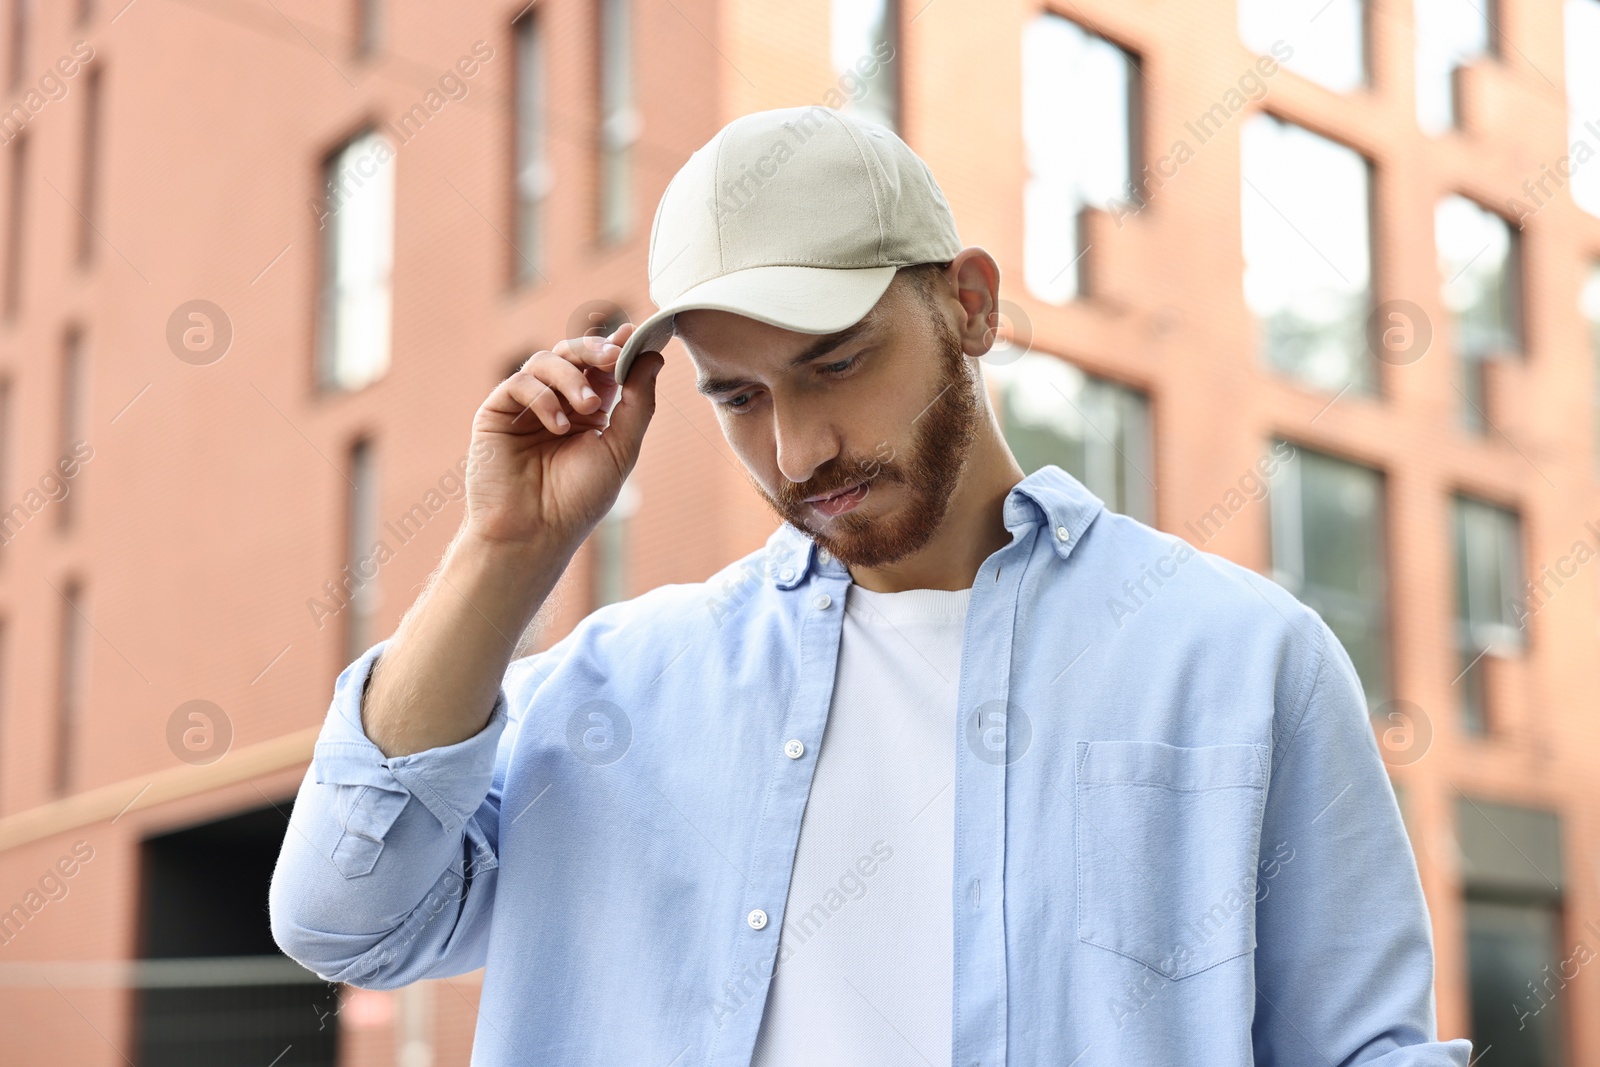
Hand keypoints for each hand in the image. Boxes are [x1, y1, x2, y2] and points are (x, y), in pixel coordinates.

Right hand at [464, 322, 664, 552]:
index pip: (602, 368)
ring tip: (587, 408)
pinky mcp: (496, 413)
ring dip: (571, 376)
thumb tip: (653, 357)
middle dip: (595, 350)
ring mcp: (525, 407)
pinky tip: (558, 426)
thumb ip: (637, 403)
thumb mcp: (620, 449)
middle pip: (573, 355)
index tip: (633, 336)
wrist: (535, 532)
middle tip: (613, 356)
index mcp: (588, 412)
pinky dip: (543, 397)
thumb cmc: (578, 500)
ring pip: (545, 361)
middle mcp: (556, 404)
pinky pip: (520, 383)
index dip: (617, 348)